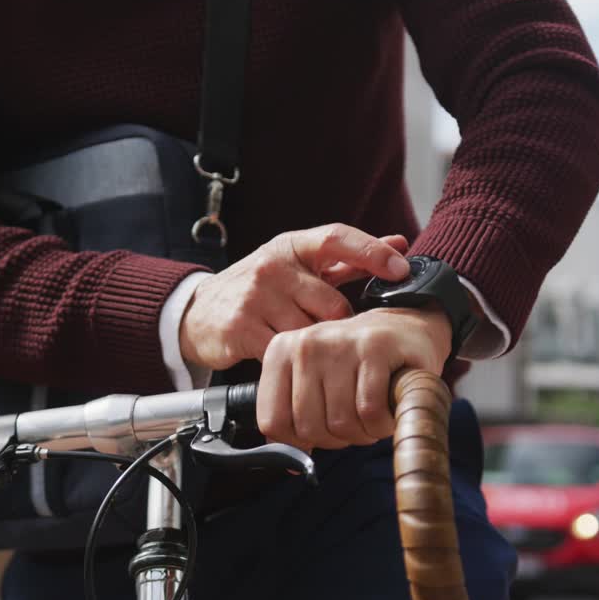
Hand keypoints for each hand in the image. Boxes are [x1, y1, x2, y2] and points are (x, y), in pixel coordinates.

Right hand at [179, 224, 409, 370]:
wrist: (197, 313)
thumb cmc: (261, 289)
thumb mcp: (300, 266)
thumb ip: (348, 258)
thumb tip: (399, 243)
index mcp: (292, 246)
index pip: (337, 238)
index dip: (373, 252)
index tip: (401, 269)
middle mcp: (273, 266)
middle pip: (332, 303)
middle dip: (338, 326)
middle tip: (329, 335)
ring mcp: (255, 296)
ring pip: (310, 332)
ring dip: (313, 346)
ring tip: (302, 345)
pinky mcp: (241, 328)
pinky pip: (284, 352)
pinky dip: (291, 360)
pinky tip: (284, 358)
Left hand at [257, 307, 451, 450]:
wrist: (404, 331)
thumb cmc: (356, 365)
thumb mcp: (313, 383)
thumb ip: (293, 418)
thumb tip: (292, 464)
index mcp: (280, 353)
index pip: (272, 422)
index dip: (300, 441)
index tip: (321, 431)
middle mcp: (306, 345)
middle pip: (308, 428)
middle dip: (336, 439)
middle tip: (354, 423)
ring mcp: (340, 344)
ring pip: (340, 423)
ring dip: (363, 433)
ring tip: (372, 415)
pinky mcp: (376, 348)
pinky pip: (370, 412)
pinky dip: (382, 424)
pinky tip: (388, 411)